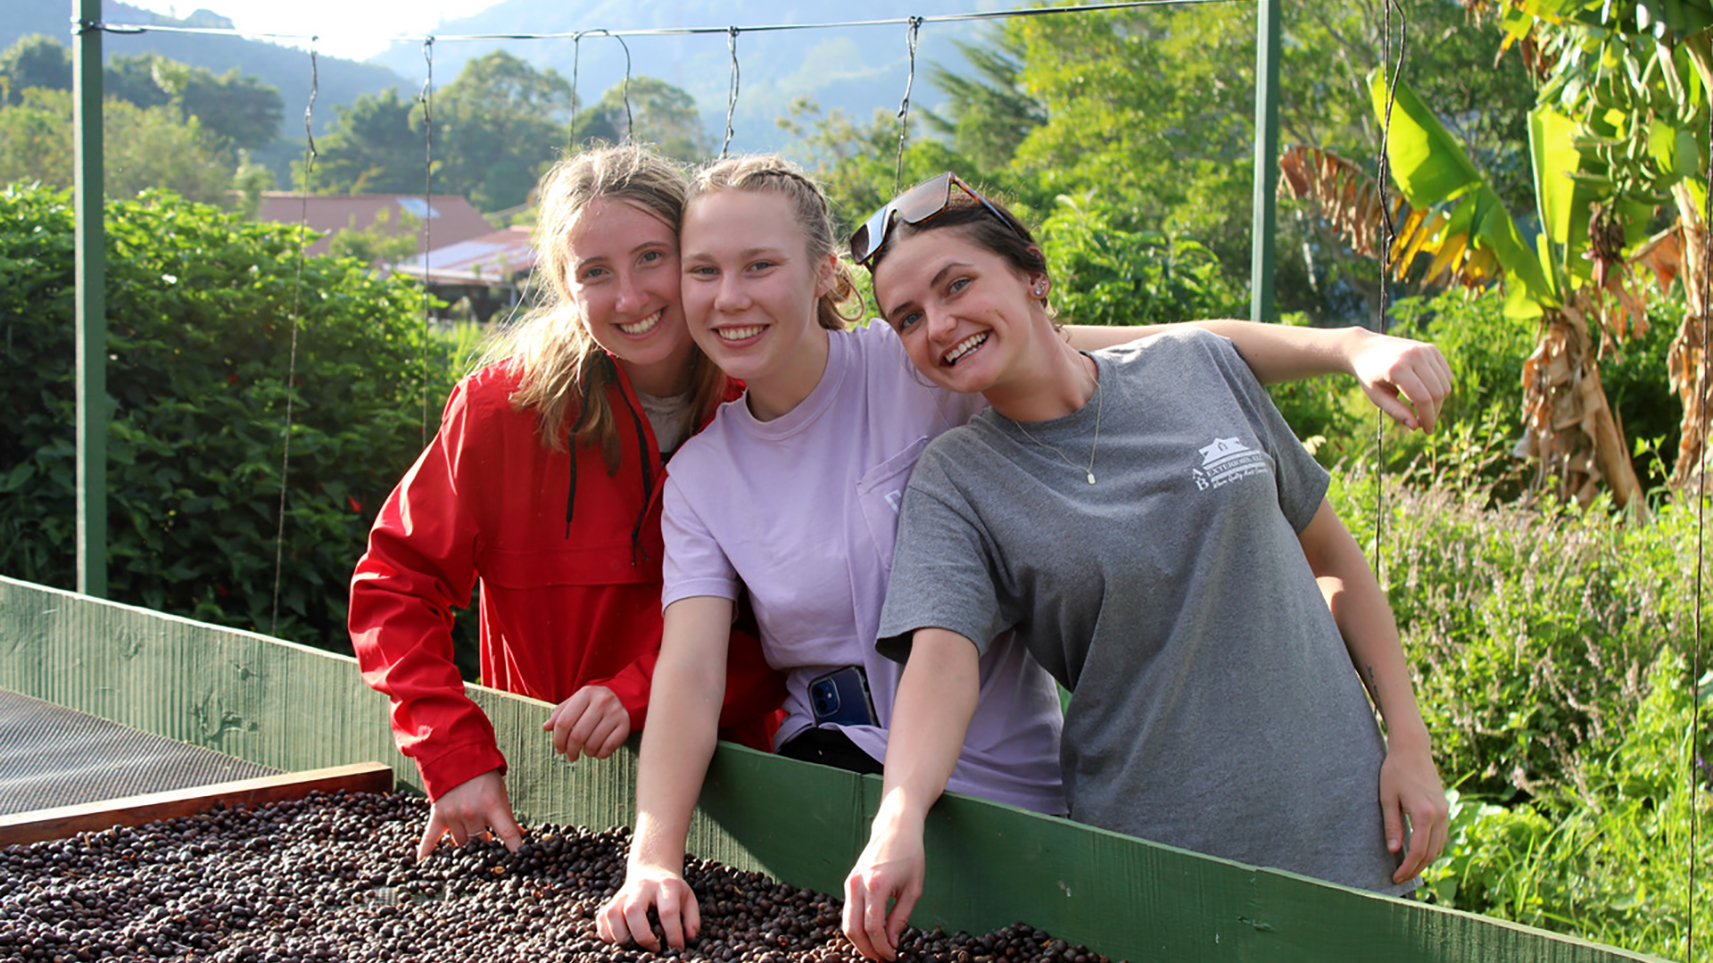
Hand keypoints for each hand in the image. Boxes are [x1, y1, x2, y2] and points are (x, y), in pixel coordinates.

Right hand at [416, 769, 523, 861]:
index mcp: (492, 806)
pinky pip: (431, 837)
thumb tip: (519, 836)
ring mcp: (453, 815)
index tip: (520, 861)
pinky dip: (427, 851)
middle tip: (489, 846)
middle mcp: (471, 813)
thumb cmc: (484, 775)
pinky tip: (425, 865)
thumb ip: (507, 816)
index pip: (507, 833)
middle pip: (480, 841)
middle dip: (486, 846)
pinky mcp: (438, 815)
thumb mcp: (500, 793)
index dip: (515, 849)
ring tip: (472, 847)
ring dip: (467, 846)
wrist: (458, 757)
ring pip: (461, 843)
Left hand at [543, 684, 630, 760]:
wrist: (621, 697)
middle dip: (570, 751)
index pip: (563, 722)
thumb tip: (545, 727)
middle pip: (577, 735)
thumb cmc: (591, 704)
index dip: (557, 740)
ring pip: (592, 744)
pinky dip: (599, 754)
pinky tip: (597, 751)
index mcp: (586, 693)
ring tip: (585, 751)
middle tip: (570, 756)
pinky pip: (608, 748)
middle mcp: (602, 701)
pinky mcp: (626, 725)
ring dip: (586, 753)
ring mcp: (616, 712)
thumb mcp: (575, 703)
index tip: (559, 749)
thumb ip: (559, 714)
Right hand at [596, 866, 699, 950]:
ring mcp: (622, 894)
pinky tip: (621, 942)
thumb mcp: (688, 898)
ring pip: (612, 915)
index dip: (673, 934)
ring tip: (635, 946)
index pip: (668, 911)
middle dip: (642, 936)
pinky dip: (607, 935)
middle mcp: (641, 888)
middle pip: (633, 911)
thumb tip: (689, 939)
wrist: (651, 870)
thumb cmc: (671, 890)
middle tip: (654, 948)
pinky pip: (602, 919)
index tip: (677, 947)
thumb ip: (692, 919)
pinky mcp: (610, 901)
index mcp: (665, 886)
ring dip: (621, 937)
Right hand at [842, 814, 926, 961]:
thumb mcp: (913, 888)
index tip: (892, 957)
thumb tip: (892, 943)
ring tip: (877, 951)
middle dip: (868, 950)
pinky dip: (857, 927)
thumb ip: (901, 917)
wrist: (896, 827)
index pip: (873, 927)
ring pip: (847, 922)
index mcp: (876, 885)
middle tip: (883, 959)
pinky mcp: (849, 882)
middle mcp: (858, 884)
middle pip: (854, 929)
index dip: (881, 947)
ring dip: (860, 941)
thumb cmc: (910, 855)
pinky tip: (871, 934)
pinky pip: (848, 911)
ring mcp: (850, 882)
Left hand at [1349, 330, 1451, 433]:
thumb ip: (1396, 412)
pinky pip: (1446, 374)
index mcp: (1397, 369)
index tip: (1427, 430)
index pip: (1423, 399)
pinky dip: (1440, 387)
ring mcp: (1424, 350)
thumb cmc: (1369, 375)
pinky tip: (1423, 391)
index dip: (1428, 418)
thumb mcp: (1377, 396)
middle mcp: (1413, 356)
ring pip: (1445, 384)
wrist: (1365, 348)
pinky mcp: (1431, 348)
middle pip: (1437, 392)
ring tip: (1417, 404)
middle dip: (1434, 412)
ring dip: (1437, 401)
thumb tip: (1416, 427)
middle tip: (1423, 421)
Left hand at [1380, 742, 1448, 883]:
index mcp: (1424, 814)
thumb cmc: (1395, 771)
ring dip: (1426, 861)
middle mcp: (1439, 815)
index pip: (1418, 851)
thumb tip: (1394, 850)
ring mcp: (1445, 812)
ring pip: (1439, 847)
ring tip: (1408, 868)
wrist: (1413, 750)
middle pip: (1431, 853)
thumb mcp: (1387, 798)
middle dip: (1416, 869)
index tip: (1396, 878)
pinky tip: (1419, 852)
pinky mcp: (1444, 808)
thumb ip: (1392, 825)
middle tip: (1400, 878)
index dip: (1408, 868)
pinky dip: (1432, 848)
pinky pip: (1442, 836)